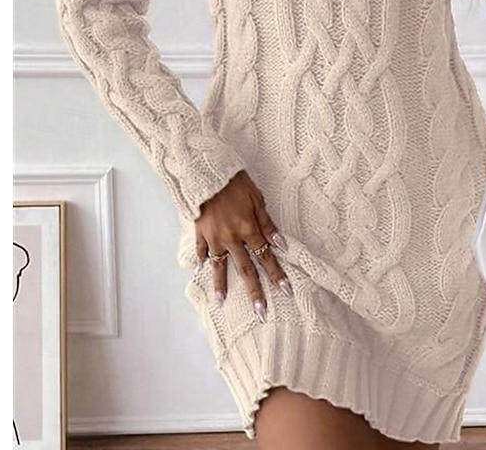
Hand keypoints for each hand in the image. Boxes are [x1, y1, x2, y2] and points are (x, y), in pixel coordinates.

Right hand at [194, 169, 292, 322]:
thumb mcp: (257, 198)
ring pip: (219, 266)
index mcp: (248, 229)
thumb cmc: (235, 183)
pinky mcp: (200, 232)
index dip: (276, 273)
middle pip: (245, 269)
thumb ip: (267, 223)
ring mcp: (214, 237)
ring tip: (221, 302)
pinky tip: (200, 268)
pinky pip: (201, 249)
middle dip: (254, 291)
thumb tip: (280, 243)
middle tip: (261, 312)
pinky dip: (201, 259)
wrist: (207, 174)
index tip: (285, 290)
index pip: (266, 256)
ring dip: (221, 285)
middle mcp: (232, 239)